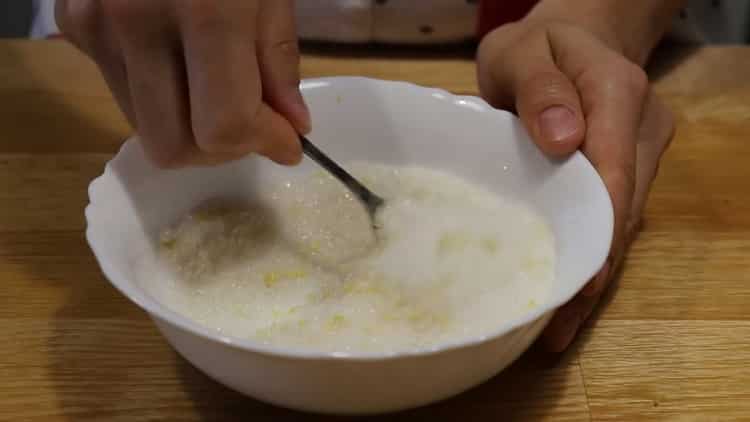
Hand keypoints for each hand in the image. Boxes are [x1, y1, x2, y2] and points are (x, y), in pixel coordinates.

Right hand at [56, 0, 308, 166]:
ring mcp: (96, 26)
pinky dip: (162, 96)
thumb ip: (279, 62)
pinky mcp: (74, 24)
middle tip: (250, 122)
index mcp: (203, 10)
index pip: (224, 125)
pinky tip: (180, 61)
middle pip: (173, 146)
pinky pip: (123, 93)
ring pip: (144, 129)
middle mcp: (135, 25)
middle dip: (221, 148)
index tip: (288, 140)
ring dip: (190, 128)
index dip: (264, 143)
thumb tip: (291, 128)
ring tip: (217, 89)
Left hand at [477, 19, 673, 350]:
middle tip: (556, 329)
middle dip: (593, 272)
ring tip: (556, 328)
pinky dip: (591, 256)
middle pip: (622, 209)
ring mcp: (640, 152)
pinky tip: (569, 295)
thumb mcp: (520, 52)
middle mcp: (640, 129)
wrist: (569, 38)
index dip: (599, 230)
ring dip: (593, 274)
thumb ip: (540, 88)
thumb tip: (565, 141)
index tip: (580, 284)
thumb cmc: (533, 47)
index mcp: (616, 92)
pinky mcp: (629, 169)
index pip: (615, 170)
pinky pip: (612, 218)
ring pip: (621, 222)